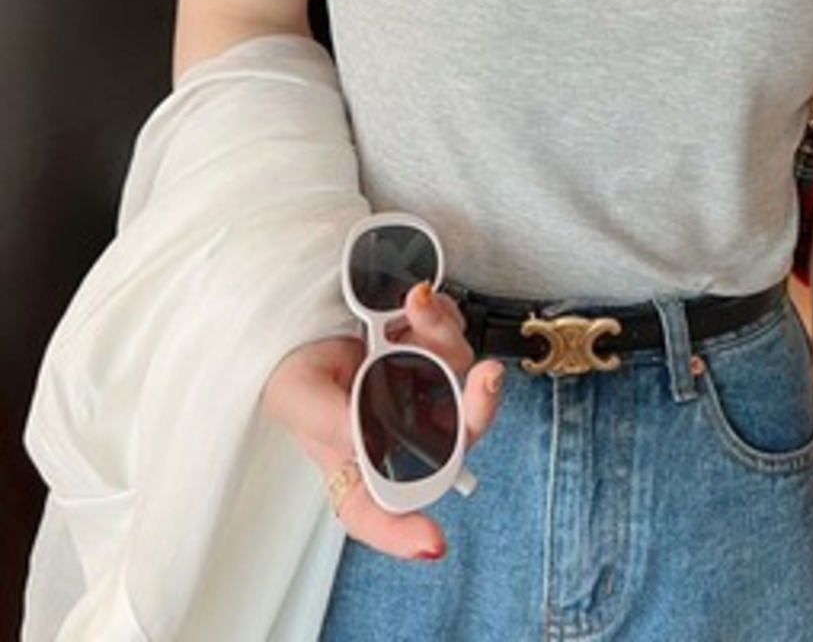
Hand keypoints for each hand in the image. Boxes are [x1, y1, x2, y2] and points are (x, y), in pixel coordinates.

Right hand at [262, 284, 502, 560]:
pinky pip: (452, 333)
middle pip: (455, 437)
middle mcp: (399, 427)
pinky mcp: (430, 347)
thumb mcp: (297, 397)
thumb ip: (331, 423)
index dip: (404, 534)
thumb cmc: (297, 368)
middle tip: (485, 377)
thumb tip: (369, 439)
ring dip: (442, 336)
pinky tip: (415, 301)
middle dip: (478, 406)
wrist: (307, 313)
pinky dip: (438, 314)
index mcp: (360, 459)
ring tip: (413, 307)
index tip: (432, 542)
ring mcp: (420, 385)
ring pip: (459, 372)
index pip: (379, 512)